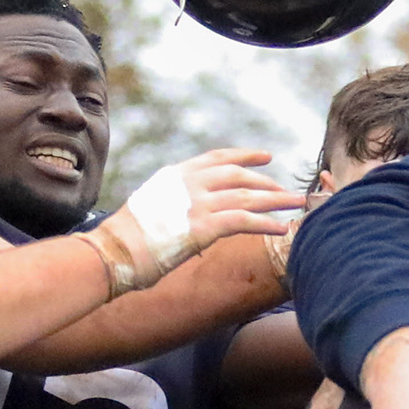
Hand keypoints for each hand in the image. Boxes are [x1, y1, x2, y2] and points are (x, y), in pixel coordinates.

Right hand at [88, 150, 302, 291]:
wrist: (112, 252)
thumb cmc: (126, 239)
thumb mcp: (151, 207)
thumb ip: (173, 202)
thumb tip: (185, 213)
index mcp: (176, 174)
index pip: (217, 158)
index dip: (244, 156)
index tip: (265, 156)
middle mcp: (189, 182)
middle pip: (238, 175)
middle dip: (266, 181)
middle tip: (286, 190)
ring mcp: (197, 203)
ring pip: (248, 195)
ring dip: (276, 200)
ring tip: (296, 204)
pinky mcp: (204, 227)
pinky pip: (245, 220)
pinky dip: (267, 223)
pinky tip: (282, 228)